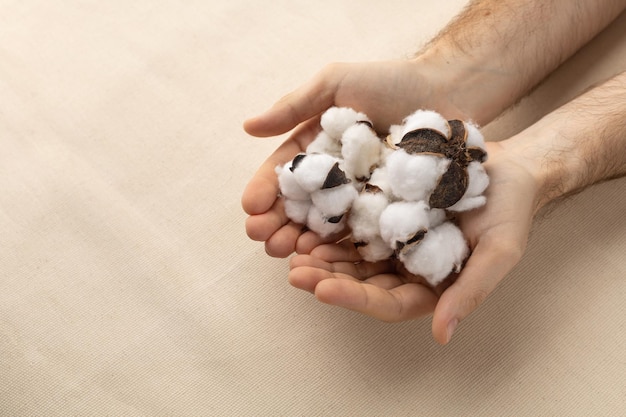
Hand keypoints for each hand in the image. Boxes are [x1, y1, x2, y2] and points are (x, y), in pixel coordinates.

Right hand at [242, 60, 477, 256]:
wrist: (449, 90)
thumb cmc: (391, 81)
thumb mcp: (336, 84)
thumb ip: (294, 106)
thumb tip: (248, 127)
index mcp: (317, 147)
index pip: (285, 172)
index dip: (265, 189)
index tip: (250, 208)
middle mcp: (335, 175)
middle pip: (300, 203)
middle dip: (277, 223)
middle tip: (263, 239)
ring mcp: (361, 195)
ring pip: (326, 223)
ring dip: (302, 240)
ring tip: (287, 252)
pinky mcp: (387, 209)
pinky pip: (362, 230)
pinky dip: (343, 245)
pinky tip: (327, 256)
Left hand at [287, 141, 537, 343]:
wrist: (507, 170)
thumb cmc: (509, 214)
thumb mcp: (499, 253)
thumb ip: (470, 292)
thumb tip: (442, 336)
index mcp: (431, 287)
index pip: (388, 303)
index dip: (355, 299)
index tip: (323, 290)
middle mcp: (406, 268)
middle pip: (361, 282)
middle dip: (327, 278)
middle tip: (295, 271)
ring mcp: (393, 241)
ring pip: (351, 255)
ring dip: (322, 255)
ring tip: (293, 250)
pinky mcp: (384, 211)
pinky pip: (354, 222)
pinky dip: (333, 224)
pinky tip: (309, 219)